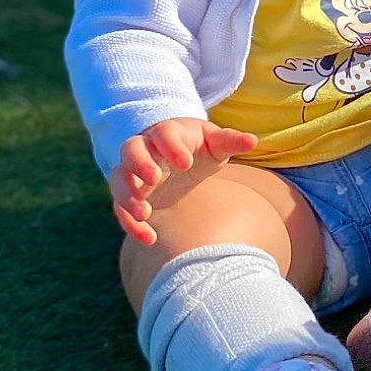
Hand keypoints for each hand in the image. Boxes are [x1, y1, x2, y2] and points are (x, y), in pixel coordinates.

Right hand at [109, 117, 257, 246]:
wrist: (178, 157)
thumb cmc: (199, 147)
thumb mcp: (215, 143)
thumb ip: (230, 141)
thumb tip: (253, 140)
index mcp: (167, 132)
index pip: (164, 133)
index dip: (171, 146)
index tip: (186, 163)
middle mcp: (144, 149)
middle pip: (130, 149)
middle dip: (139, 163)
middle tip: (154, 179)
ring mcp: (133, 172)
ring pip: (118, 177)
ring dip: (127, 194)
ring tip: (145, 213)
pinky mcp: (130, 194)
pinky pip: (119, 207)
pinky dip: (130, 223)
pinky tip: (149, 238)